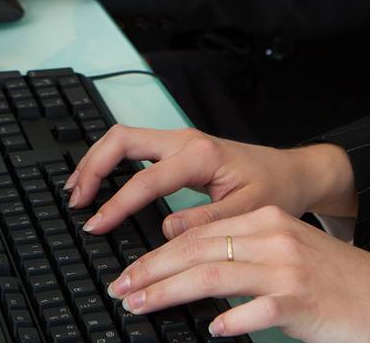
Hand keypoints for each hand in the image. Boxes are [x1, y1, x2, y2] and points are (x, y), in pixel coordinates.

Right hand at [67, 126, 355, 239]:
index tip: (96, 225)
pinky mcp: (179, 147)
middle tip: (75, 199)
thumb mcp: (248, 212)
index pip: (144, 178)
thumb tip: (168, 232)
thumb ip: (208, 222)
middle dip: (92, 167)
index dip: (115, 203)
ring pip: (124, 138)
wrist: (294, 173)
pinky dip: (111, 161)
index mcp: (200, 155)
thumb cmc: (275, 190)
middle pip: (122, 140)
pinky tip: (101, 181)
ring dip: (96, 160)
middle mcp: (185, 141)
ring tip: (76, 190)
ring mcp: (180, 140)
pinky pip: (135, 146)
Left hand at [107, 206, 369, 341]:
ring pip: (213, 275)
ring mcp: (286, 269)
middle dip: (152, 270)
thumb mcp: (288, 252)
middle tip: (121, 287)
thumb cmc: (336, 282)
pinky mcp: (299, 301)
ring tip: (141, 304)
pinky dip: (228, 321)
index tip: (130, 271)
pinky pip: (253, 311)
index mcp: (267, 221)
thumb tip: (190, 273)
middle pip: (198, 250)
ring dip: (170, 292)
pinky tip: (209, 330)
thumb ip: (244, 255)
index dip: (159, 252)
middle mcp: (273, 238)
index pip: (199, 233)